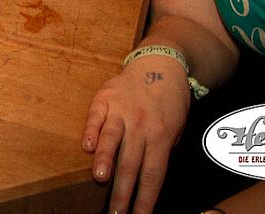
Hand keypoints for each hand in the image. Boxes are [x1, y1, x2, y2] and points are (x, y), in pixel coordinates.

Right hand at [82, 57, 191, 213]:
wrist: (159, 65)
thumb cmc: (169, 101)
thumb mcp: (177, 128)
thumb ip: (163, 150)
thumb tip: (148, 177)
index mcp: (162, 136)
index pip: (153, 175)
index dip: (145, 199)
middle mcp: (141, 125)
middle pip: (131, 163)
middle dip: (122, 191)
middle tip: (115, 211)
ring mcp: (121, 110)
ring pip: (112, 139)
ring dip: (106, 161)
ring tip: (100, 179)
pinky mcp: (104, 98)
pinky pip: (95, 117)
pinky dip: (91, 132)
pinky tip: (87, 146)